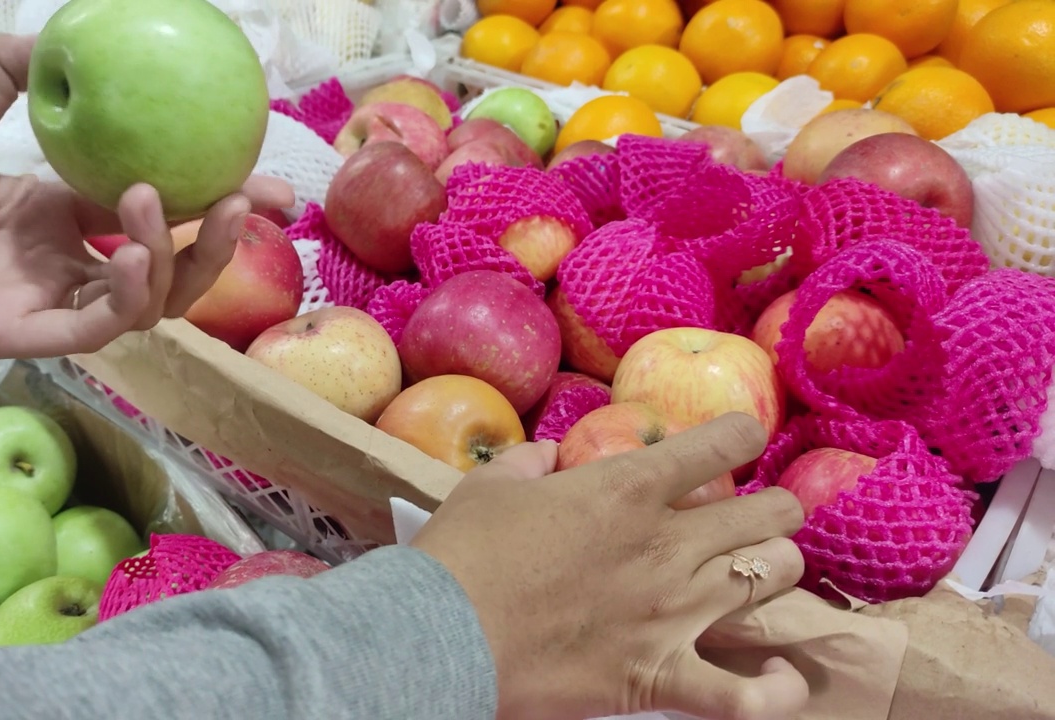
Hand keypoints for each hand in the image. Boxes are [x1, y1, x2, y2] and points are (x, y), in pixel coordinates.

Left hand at [0, 33, 292, 361]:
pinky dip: (129, 293)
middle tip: (259, 201)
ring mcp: (43, 303)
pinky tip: (130, 250)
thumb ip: (1, 76)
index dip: (212, 197)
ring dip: (179, 258)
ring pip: (149, 303)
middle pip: (171, 265)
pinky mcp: (18, 339)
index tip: (261, 171)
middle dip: (224, 238)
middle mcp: (60, 262)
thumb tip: (55, 35)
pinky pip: (97, 329)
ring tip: (166, 204)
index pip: (154, 210)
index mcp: (52, 213)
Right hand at [411, 413, 809, 719]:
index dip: (741, 435)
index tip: (741, 439)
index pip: (718, 445)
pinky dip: (774, 688)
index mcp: (627, 487)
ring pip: (773, 580)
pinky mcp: (661, 678)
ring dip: (778, 568)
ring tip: (768, 569)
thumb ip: (530, 463)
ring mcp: (672, 615)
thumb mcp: (491, 486)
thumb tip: (545, 458)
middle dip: (776, 507)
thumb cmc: (463, 553)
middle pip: (767, 514)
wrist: (441, 635)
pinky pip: (746, 695)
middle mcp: (668, 545)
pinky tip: (783, 675)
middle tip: (765, 511)